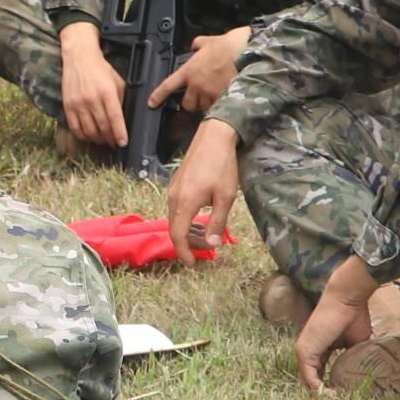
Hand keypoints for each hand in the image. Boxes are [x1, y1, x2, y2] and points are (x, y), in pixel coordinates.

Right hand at [58, 31, 129, 149]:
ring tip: (103, 141)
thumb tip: (123, 118)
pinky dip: (82, 135)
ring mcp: (78, 103)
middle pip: (102, 127)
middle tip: (114, 143)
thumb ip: (121, 99)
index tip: (123, 143)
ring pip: (89, 130)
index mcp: (106, 92)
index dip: (119, 133)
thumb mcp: (117, 81)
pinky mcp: (68, 105)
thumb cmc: (100, 69)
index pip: (115, 118)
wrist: (79, 57)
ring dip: (97, 139)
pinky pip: (74, 127)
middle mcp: (92, 99)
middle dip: (110, 139)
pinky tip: (88, 137)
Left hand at [148, 28, 248, 117]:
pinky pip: (217, 107)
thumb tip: (195, 46)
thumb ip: (197, 45)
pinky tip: (225, 96)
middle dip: (192, 102)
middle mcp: (196, 84)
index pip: (168, 85)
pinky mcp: (222, 98)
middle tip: (199, 96)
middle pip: (187, 104)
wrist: (246, 52)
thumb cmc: (229, 45)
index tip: (151, 103)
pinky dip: (219, 104)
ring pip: (203, 107)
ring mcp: (209, 93)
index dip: (158, 96)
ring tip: (215, 94)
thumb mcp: (208, 40)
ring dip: (207, 103)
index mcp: (189, 71)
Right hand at [164, 121, 241, 256]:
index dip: (184, 253)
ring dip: (189, 230)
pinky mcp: (176, 184)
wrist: (214, 136)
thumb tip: (213, 245)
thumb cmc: (222, 165)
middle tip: (210, 247)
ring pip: (176, 219)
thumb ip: (217, 222)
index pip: (178, 236)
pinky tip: (201, 218)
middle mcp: (173, 197)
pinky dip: (186, 219)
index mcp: (184, 203)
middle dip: (190, 242)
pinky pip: (177, 208)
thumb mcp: (226, 197)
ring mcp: (173, 189)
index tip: (193, 264)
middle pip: (175, 229)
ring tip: (207, 234)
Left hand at [294, 257, 380, 393]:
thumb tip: (362, 375)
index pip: (321, 374)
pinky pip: (309, 378)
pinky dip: (320, 391)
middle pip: (313, 381)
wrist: (347, 299)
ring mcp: (304, 352)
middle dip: (326, 395)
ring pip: (309, 382)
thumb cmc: (354, 316)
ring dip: (323, 396)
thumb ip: (352, 359)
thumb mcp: (355, 344)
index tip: (346, 397)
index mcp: (319, 349)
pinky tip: (333, 397)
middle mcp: (308, 352)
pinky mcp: (304, 352)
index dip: (332, 387)